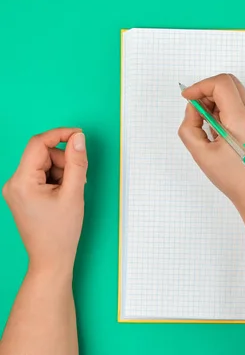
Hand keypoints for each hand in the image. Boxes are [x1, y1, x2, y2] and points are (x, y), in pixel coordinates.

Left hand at [2, 128, 87, 274]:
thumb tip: (78, 139)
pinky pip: (41, 175)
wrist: (51, 258)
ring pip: (43, 164)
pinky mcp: (23, 194)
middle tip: (79, 177)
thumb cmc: (61, 231)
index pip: (38, 143)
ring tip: (70, 191)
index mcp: (22, 181)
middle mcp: (14, 182)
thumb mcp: (74, 193)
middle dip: (64, 160)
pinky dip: (56, 179)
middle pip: (42, 154)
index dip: (60, 135)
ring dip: (62, 171)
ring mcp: (16, 189)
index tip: (80, 136)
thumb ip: (77, 163)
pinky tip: (63, 194)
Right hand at [178, 74, 244, 213]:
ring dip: (218, 101)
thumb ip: (190, 127)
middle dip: (209, 91)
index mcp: (241, 120)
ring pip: (237, 94)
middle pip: (230, 83)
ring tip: (210, 127)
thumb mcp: (202, 154)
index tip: (187, 97)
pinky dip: (228, 111)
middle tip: (197, 110)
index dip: (200, 86)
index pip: (221, 84)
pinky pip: (243, 107)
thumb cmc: (234, 180)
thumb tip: (194, 109)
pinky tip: (221, 132)